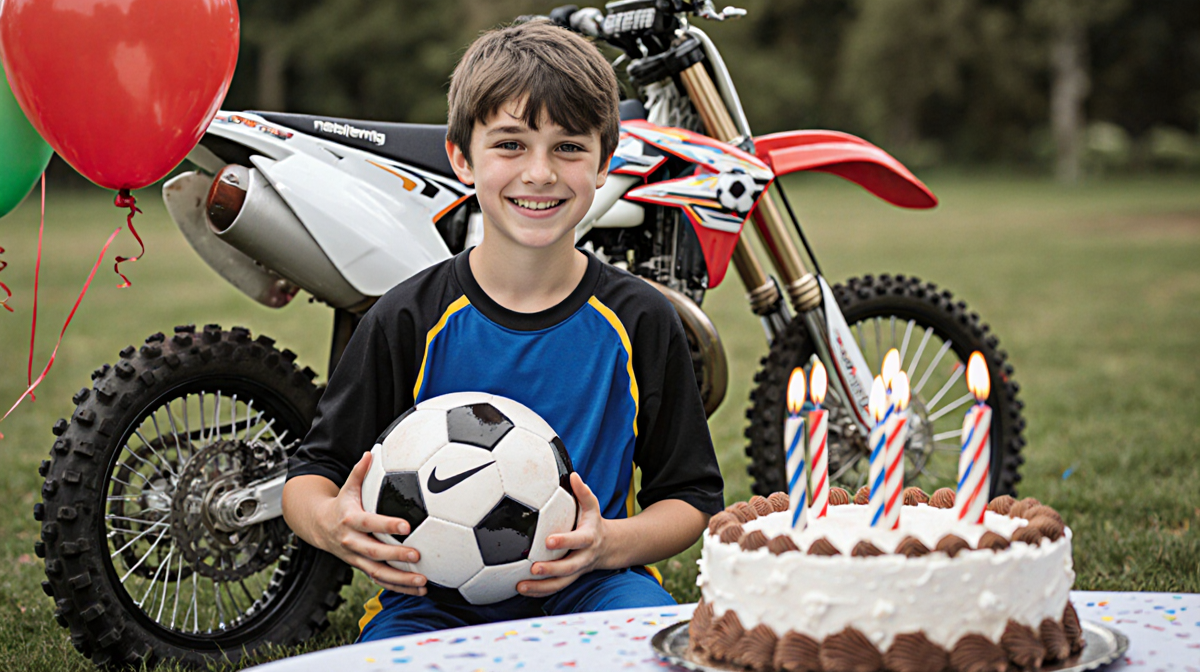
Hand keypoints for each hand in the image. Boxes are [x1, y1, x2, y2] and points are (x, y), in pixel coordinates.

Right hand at [314, 451, 428, 595]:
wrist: (318, 527)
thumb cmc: (340, 504)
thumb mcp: (347, 487)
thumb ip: (359, 471)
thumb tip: (371, 452)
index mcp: (349, 520)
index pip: (369, 524)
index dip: (386, 525)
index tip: (406, 526)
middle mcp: (351, 542)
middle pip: (373, 552)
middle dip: (395, 556)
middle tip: (418, 555)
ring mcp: (356, 558)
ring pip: (378, 573)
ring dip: (401, 580)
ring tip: (423, 582)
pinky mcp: (362, 568)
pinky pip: (380, 581)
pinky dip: (399, 587)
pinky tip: (420, 590)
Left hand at [517, 472, 607, 597]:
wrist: (607, 547)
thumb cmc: (593, 522)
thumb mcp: (592, 506)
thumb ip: (583, 492)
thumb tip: (574, 475)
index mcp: (589, 538)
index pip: (579, 540)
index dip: (565, 541)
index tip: (548, 541)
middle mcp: (584, 557)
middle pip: (569, 568)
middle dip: (551, 569)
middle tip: (533, 568)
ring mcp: (576, 571)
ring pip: (561, 583)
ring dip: (540, 587)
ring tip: (520, 586)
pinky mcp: (569, 579)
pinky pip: (554, 588)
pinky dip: (539, 591)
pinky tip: (520, 590)